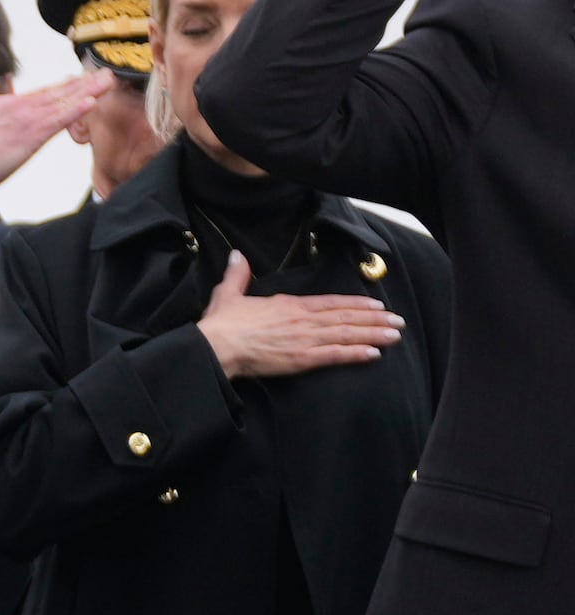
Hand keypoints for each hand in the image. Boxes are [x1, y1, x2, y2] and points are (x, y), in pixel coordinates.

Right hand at [0, 75, 111, 205]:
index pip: (40, 93)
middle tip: (104, 73)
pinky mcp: (31, 135)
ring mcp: (24, 119)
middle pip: (56, 92)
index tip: (80, 80)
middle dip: (82, 82)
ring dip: (88, 90)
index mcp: (4, 104)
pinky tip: (92, 102)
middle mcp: (16, 106)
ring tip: (107, 81)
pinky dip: (76, 109)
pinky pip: (59, 120)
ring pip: (62, 101)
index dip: (64, 86)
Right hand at [194, 250, 398, 378]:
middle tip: (398, 321)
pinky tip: (374, 354)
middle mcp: (303, 320)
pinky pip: (335, 355)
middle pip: (346, 318)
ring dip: (373, 334)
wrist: (216, 346)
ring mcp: (304, 340)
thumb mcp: (228, 294)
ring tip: (395, 335)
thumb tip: (237, 255)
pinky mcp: (301, 359)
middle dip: (375, 319)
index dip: (356, 304)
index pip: (331, 303)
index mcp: (290, 305)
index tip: (376, 305)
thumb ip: (238, 275)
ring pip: (346, 335)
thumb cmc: (221, 323)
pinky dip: (355, 354)